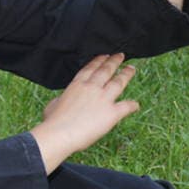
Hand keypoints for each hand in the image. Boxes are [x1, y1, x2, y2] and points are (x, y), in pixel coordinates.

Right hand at [30, 54, 139, 173]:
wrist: (60, 133)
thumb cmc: (52, 121)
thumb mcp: (53, 104)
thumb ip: (61, 99)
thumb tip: (61, 101)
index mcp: (77, 85)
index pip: (90, 68)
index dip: (98, 61)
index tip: (104, 55)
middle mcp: (92, 88)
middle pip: (106, 70)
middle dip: (114, 61)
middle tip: (120, 56)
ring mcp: (103, 99)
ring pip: (118, 82)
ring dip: (126, 74)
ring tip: (131, 69)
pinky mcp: (112, 113)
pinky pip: (126, 106)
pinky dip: (132, 105)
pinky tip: (136, 105)